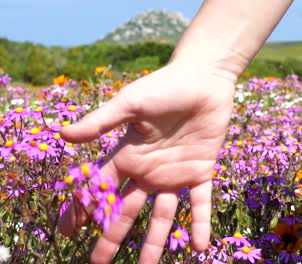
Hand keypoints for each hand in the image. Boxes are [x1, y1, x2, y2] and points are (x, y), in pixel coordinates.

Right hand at [58, 62, 235, 262]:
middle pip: (127, 210)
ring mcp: (175, 174)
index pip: (101, 188)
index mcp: (128, 155)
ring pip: (163, 215)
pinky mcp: (202, 171)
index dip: (83, 209)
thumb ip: (101, 122)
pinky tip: (200, 248)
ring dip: (156, 242)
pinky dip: (201, 224)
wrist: (204, 80)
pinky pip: (201, 203)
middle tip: (99, 263)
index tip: (68, 233)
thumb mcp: (130, 104)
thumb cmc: (164, 87)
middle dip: (112, 236)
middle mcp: (149, 171)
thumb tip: (62, 135)